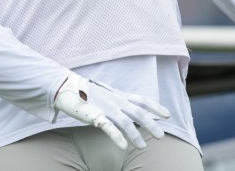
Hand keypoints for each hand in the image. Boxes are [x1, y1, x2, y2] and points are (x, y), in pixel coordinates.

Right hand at [52, 73, 169, 149]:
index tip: (167, 115)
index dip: (155, 107)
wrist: (67, 88)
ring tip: (142, 147)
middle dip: (151, 124)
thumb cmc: (87, 93)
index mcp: (120, 96)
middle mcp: (116, 101)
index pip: (142, 100)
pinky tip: (124, 146)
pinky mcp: (95, 116)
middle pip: (138, 112)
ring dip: (136, 135)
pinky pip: (108, 128)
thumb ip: (120, 102)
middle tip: (161, 136)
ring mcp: (106, 108)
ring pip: (126, 122)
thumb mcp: (108, 96)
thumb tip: (131, 110)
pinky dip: (117, 137)